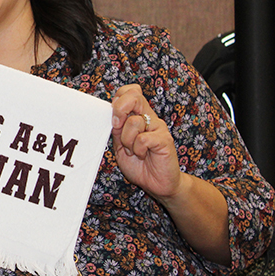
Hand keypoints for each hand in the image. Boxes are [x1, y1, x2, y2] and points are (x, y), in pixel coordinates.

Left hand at [110, 84, 182, 199]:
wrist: (158, 184)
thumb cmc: (139, 164)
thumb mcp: (120, 144)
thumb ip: (116, 128)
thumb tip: (110, 111)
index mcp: (138, 116)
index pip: (130, 91)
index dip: (118, 98)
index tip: (113, 117)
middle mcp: (149, 118)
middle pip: (134, 96)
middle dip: (120, 110)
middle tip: (117, 126)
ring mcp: (158, 128)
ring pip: (134, 122)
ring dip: (127, 140)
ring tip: (133, 151)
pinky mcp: (165, 140)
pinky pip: (143, 139)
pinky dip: (138, 149)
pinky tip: (142, 155)